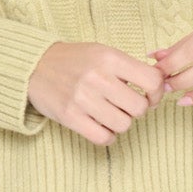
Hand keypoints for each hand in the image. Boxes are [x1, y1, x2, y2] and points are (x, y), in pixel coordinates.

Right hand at [28, 41, 165, 145]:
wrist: (35, 66)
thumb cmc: (75, 60)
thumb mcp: (103, 52)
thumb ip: (129, 68)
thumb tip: (157, 87)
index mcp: (109, 58)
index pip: (151, 81)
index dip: (156, 93)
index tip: (149, 96)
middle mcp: (97, 77)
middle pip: (139, 108)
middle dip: (136, 110)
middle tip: (125, 105)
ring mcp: (82, 98)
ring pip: (123, 125)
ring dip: (120, 123)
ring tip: (110, 114)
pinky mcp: (70, 117)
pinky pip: (103, 138)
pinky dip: (107, 136)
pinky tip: (101, 126)